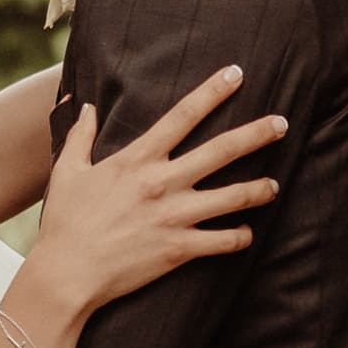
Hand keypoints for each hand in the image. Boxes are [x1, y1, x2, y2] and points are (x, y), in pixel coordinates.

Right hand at [21, 64, 285, 322]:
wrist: (67, 274)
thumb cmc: (65, 222)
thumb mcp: (68, 171)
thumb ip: (81, 136)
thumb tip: (85, 106)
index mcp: (138, 159)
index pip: (183, 116)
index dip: (212, 92)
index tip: (236, 74)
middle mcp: (163, 183)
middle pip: (222, 151)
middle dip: (256, 134)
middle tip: (282, 123)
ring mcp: (174, 217)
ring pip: (233, 197)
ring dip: (259, 189)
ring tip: (275, 186)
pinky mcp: (179, 249)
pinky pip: (223, 241)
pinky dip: (240, 236)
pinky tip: (247, 233)